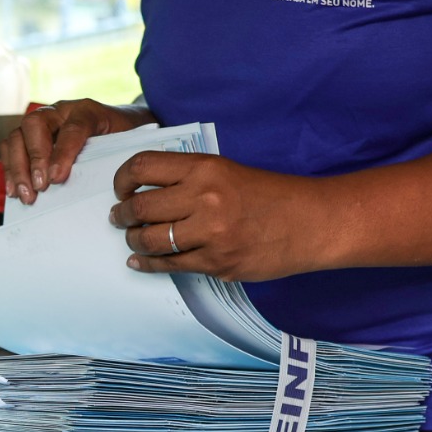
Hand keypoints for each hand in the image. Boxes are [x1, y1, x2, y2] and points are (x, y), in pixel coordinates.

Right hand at [0, 100, 154, 205]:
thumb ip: (110, 154)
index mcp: (85, 110)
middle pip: (34, 125)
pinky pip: (11, 148)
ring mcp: (41, 122)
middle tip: (39, 188)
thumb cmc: (120, 136)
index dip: (62, 153)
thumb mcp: (124, 142)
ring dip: (17, 168)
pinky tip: (14, 190)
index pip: (71, 128)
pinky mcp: (29, 136)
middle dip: (34, 159)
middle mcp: (59, 111)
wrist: (117, 125)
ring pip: (17, 136)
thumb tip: (101, 181)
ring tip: (26, 195)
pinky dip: (9, 170)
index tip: (57, 178)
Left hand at [110, 152, 325, 280]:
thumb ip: (187, 177)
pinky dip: (147, 264)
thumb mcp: (226, 171)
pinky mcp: (217, 263)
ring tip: (133, 238)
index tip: (121, 188)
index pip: (143, 166)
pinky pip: (169, 265)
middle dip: (122, 214)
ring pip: (149, 239)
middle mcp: (204, 198)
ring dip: (133, 240)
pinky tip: (139, 261)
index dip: (123, 178)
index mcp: (205, 168)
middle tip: (119, 217)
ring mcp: (210, 233)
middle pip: (140, 206)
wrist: (312, 222)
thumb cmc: (269, 195)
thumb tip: (144, 188)